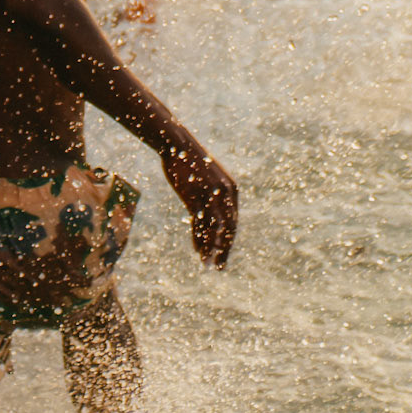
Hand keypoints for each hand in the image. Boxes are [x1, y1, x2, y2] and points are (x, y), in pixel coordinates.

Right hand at [161, 139, 237, 267]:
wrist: (178, 145)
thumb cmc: (192, 162)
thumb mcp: (208, 179)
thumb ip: (214, 196)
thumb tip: (213, 213)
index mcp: (231, 190)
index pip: (233, 222)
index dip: (228, 241)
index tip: (223, 255)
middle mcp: (225, 194)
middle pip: (228, 229)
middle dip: (224, 250)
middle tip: (220, 267)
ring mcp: (210, 195)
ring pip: (214, 229)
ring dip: (210, 248)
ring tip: (208, 264)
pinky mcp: (194, 196)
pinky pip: (199, 222)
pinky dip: (199, 238)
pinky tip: (198, 250)